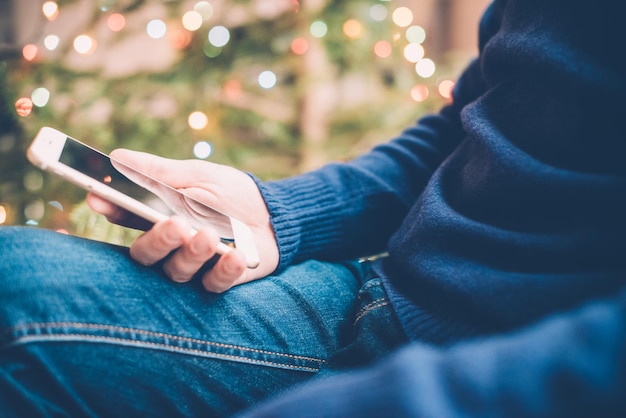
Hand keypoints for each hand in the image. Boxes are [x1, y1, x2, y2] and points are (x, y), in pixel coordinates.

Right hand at [87, 149, 278, 291]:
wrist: (274, 214)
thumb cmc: (232, 193)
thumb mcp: (198, 176)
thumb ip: (159, 173)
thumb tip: (116, 156)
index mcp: (159, 216)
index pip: (126, 217)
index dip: (111, 208)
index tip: (100, 198)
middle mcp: (171, 245)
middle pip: (145, 253)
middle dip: (157, 240)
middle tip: (176, 225)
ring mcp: (195, 265)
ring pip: (176, 271)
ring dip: (192, 253)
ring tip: (209, 236)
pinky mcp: (220, 280)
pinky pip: (213, 284)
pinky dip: (223, 270)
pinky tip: (236, 256)